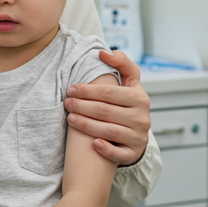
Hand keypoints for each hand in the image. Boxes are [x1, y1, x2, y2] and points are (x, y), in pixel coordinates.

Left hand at [64, 50, 150, 165]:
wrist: (137, 133)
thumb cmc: (127, 104)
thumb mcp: (130, 83)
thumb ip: (121, 63)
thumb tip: (102, 53)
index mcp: (139, 98)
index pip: (109, 92)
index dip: (88, 90)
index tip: (70, 88)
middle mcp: (142, 118)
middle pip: (105, 111)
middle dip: (82, 106)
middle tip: (66, 102)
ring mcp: (138, 137)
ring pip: (108, 130)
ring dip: (86, 124)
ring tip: (69, 118)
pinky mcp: (133, 153)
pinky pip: (119, 154)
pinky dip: (106, 149)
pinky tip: (93, 143)